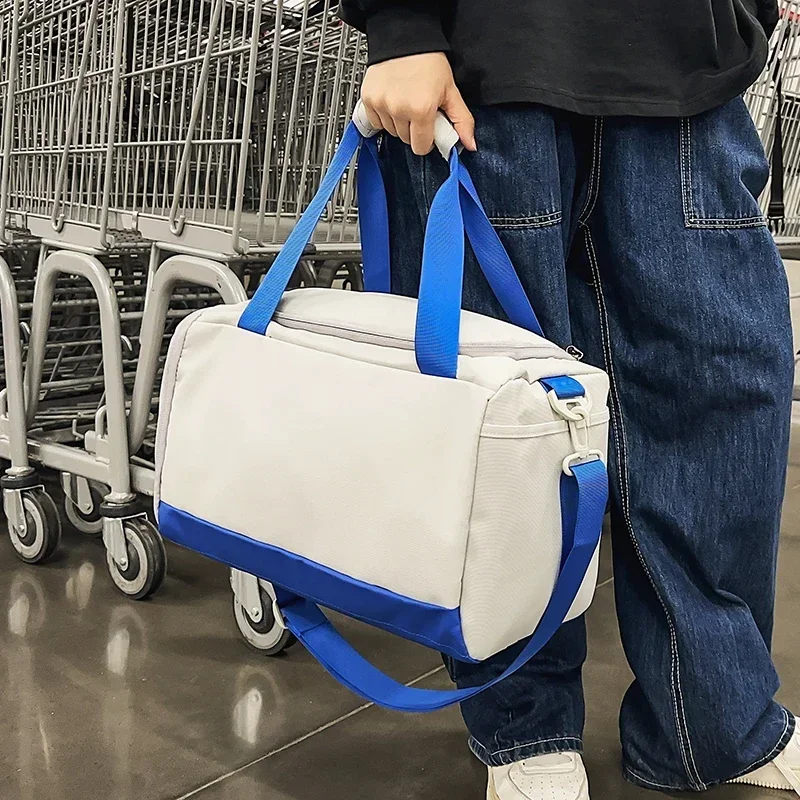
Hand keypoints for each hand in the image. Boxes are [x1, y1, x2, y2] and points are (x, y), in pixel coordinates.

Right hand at [360, 52, 476, 154]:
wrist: (405, 37)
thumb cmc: (428, 61)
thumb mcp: (450, 90)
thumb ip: (461, 120)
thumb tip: (470, 144)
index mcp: (421, 109)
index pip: (421, 147)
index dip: (428, 140)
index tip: (429, 127)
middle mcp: (399, 109)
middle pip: (406, 140)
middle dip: (414, 130)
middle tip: (419, 110)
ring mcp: (381, 104)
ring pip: (391, 132)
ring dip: (399, 123)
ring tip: (406, 102)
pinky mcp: (368, 99)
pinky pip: (376, 123)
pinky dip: (384, 117)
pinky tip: (392, 102)